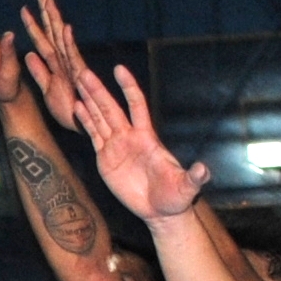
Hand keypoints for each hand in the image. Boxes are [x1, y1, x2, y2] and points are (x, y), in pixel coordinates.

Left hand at [22, 0, 91, 131]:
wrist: (81, 126)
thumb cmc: (68, 109)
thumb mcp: (47, 88)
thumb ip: (39, 71)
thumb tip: (28, 54)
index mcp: (55, 64)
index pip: (43, 40)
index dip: (34, 25)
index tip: (24, 8)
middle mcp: (63, 61)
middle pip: (54, 33)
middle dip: (47, 13)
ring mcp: (71, 67)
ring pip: (62, 40)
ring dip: (56, 21)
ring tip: (50, 3)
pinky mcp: (78, 76)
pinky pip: (72, 58)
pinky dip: (69, 43)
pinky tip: (65, 29)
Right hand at [63, 48, 208, 222]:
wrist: (160, 211)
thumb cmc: (175, 197)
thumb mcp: (186, 188)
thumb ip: (194, 177)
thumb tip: (203, 170)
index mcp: (147, 138)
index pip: (136, 106)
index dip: (128, 88)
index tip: (119, 69)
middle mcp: (130, 137)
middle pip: (111, 109)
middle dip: (98, 91)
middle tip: (84, 72)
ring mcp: (116, 147)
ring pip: (100, 118)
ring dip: (89, 101)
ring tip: (78, 82)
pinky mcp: (106, 159)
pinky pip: (94, 136)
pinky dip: (85, 121)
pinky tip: (77, 107)